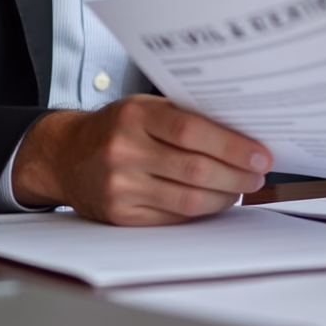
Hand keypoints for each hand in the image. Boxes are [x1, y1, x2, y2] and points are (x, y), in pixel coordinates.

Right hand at [11, 95, 271, 224]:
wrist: (66, 155)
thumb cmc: (116, 127)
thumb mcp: (145, 107)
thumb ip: (185, 115)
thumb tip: (242, 130)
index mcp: (134, 116)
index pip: (191, 130)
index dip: (232, 145)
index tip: (260, 153)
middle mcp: (124, 151)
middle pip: (195, 169)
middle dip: (236, 174)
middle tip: (258, 173)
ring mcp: (120, 187)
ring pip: (188, 200)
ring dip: (225, 196)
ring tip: (243, 186)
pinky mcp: (120, 216)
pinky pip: (173, 218)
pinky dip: (202, 211)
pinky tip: (216, 200)